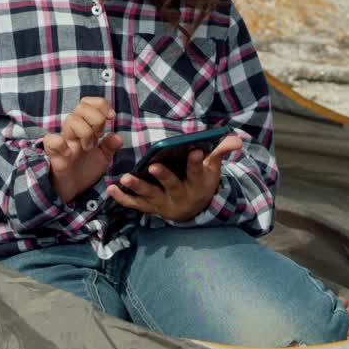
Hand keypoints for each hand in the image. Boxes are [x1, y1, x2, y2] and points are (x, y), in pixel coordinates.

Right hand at [44, 97, 122, 203]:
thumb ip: (110, 146)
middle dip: (96, 119)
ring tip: (88, 148)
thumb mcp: (102, 158)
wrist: (72, 191)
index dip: (100, 105)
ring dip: (85, 132)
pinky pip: (51, 140)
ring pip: (71, 120)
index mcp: (85, 128)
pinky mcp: (53, 153)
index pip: (88, 103)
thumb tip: (117, 136)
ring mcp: (63, 141)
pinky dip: (61, 144)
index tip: (111, 117)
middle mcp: (74, 131)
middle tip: (99, 136)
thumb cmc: (85, 171)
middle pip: (80, 107)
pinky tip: (69, 154)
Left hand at [106, 134, 243, 221]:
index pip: (198, 172)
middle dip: (164, 176)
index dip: (196, 162)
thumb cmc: (203, 181)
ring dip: (138, 187)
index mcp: (198, 183)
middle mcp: (181, 196)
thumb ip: (222, 151)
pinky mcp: (151, 207)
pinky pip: (136, 205)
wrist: (194, 208)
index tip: (194, 150)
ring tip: (125, 178)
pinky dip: (123, 198)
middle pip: (173, 186)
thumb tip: (237, 140)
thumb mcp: (214, 168)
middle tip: (153, 165)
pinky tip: (112, 189)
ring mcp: (165, 203)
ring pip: (151, 196)